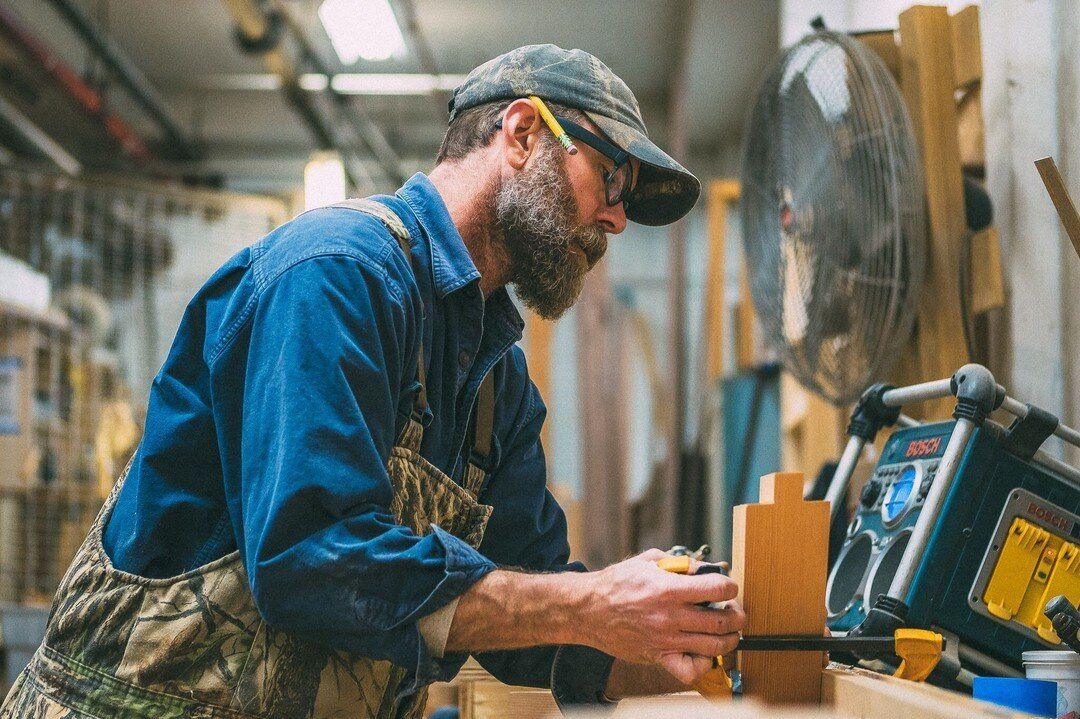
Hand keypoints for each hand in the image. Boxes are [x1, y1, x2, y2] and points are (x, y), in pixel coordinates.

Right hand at [574, 549, 744, 684]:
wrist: (588, 609)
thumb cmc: (615, 584)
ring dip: (729, 640)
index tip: (729, 587)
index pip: (717, 589)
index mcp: (669, 589)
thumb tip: (699, 567)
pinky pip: (689, 670)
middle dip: (736, 616)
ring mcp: (665, 640)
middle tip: (735, 612)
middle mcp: (670, 617)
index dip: (730, 587)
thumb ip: (676, 563)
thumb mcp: (646, 561)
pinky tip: (703, 653)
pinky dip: (702, 664)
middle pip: (721, 621)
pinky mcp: (658, 656)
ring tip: (729, 633)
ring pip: (713, 647)